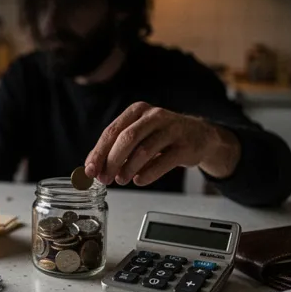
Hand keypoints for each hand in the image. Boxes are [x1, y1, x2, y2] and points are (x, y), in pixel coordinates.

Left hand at [84, 102, 240, 185]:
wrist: (200, 136)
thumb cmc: (162, 136)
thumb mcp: (138, 135)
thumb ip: (116, 149)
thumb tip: (93, 169)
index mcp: (137, 111)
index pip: (112, 131)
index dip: (99, 152)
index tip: (90, 169)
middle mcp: (154, 116)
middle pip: (127, 139)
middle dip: (112, 161)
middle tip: (105, 178)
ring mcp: (172, 129)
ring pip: (144, 150)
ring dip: (128, 169)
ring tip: (121, 180)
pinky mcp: (185, 145)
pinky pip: (163, 161)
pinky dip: (148, 174)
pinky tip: (139, 180)